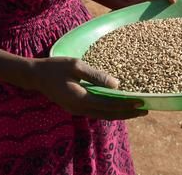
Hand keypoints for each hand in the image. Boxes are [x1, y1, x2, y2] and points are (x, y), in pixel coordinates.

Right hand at [30, 57, 146, 119]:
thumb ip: (96, 76)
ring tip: (135, 110)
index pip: (109, 105)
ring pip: (103, 115)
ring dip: (120, 113)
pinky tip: (117, 106)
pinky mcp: (76, 107)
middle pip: (109, 114)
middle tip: (145, 110)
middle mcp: (80, 109)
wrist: (36, 76)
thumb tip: (116, 84)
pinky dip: (110, 110)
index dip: (126, 104)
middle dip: (128, 113)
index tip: (141, 102)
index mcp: (81, 99)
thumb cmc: (55, 67)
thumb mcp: (76, 66)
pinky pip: (97, 112)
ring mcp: (77, 110)